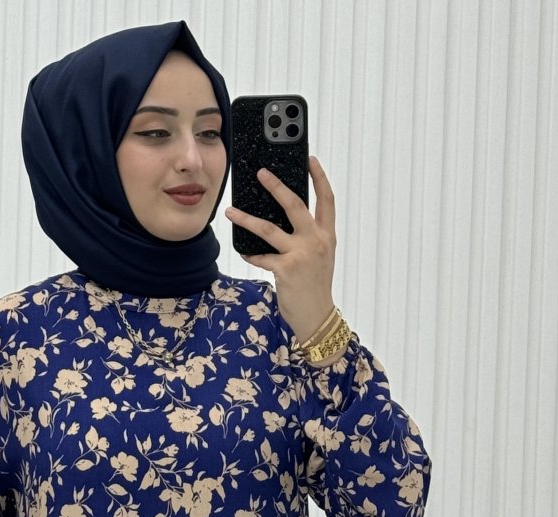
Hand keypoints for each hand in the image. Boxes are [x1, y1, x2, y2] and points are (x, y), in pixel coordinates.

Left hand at [224, 155, 337, 346]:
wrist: (317, 316)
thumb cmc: (316, 286)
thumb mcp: (319, 257)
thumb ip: (309, 237)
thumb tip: (284, 219)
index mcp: (327, 236)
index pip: (327, 200)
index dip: (319, 178)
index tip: (310, 160)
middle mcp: (316, 241)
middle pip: (295, 205)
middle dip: (277, 186)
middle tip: (261, 173)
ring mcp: (301, 254)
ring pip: (268, 229)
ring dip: (246, 219)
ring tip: (231, 211)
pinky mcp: (285, 269)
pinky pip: (261, 257)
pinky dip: (250, 254)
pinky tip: (243, 251)